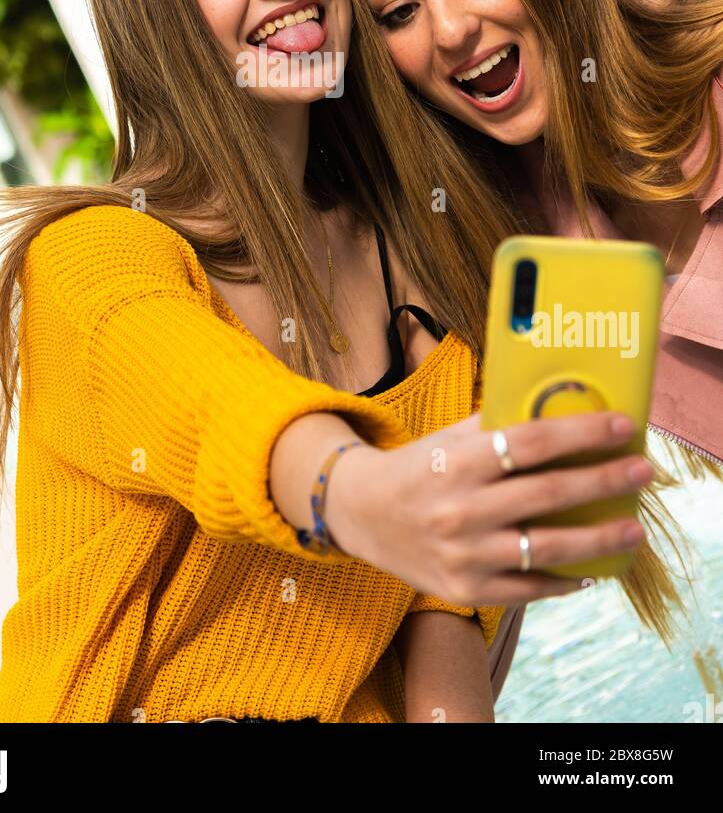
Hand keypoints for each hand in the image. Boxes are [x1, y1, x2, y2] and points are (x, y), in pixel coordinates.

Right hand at [326, 411, 651, 605]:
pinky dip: (564, 579)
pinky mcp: (466, 588)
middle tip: (643, 470)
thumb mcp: (448, 437)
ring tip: (633, 528)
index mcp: (457, 460)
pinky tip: (593, 568)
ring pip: (546, 546)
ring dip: (599, 538)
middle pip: (548, 493)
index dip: (582, 433)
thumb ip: (495, 427)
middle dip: (604, 480)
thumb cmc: (416, 467)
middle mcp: (461, 507)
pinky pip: (528, 588)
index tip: (622, 426)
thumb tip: (559, 413)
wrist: (360, 513)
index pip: (531, 442)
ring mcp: (465, 553)